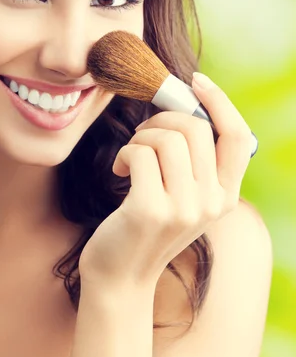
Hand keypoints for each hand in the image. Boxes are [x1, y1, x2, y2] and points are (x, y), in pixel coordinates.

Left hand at [78, 74, 253, 292]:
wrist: (121, 274)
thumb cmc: (148, 225)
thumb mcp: (184, 197)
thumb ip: (196, 161)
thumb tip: (186, 103)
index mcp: (226, 196)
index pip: (237, 135)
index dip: (219, 101)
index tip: (195, 82)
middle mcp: (212, 203)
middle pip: (196, 128)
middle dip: (162, 118)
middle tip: (142, 135)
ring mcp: (184, 209)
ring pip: (167, 137)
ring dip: (140, 136)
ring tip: (131, 156)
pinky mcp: (151, 210)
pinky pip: (140, 152)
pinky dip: (125, 152)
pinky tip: (119, 170)